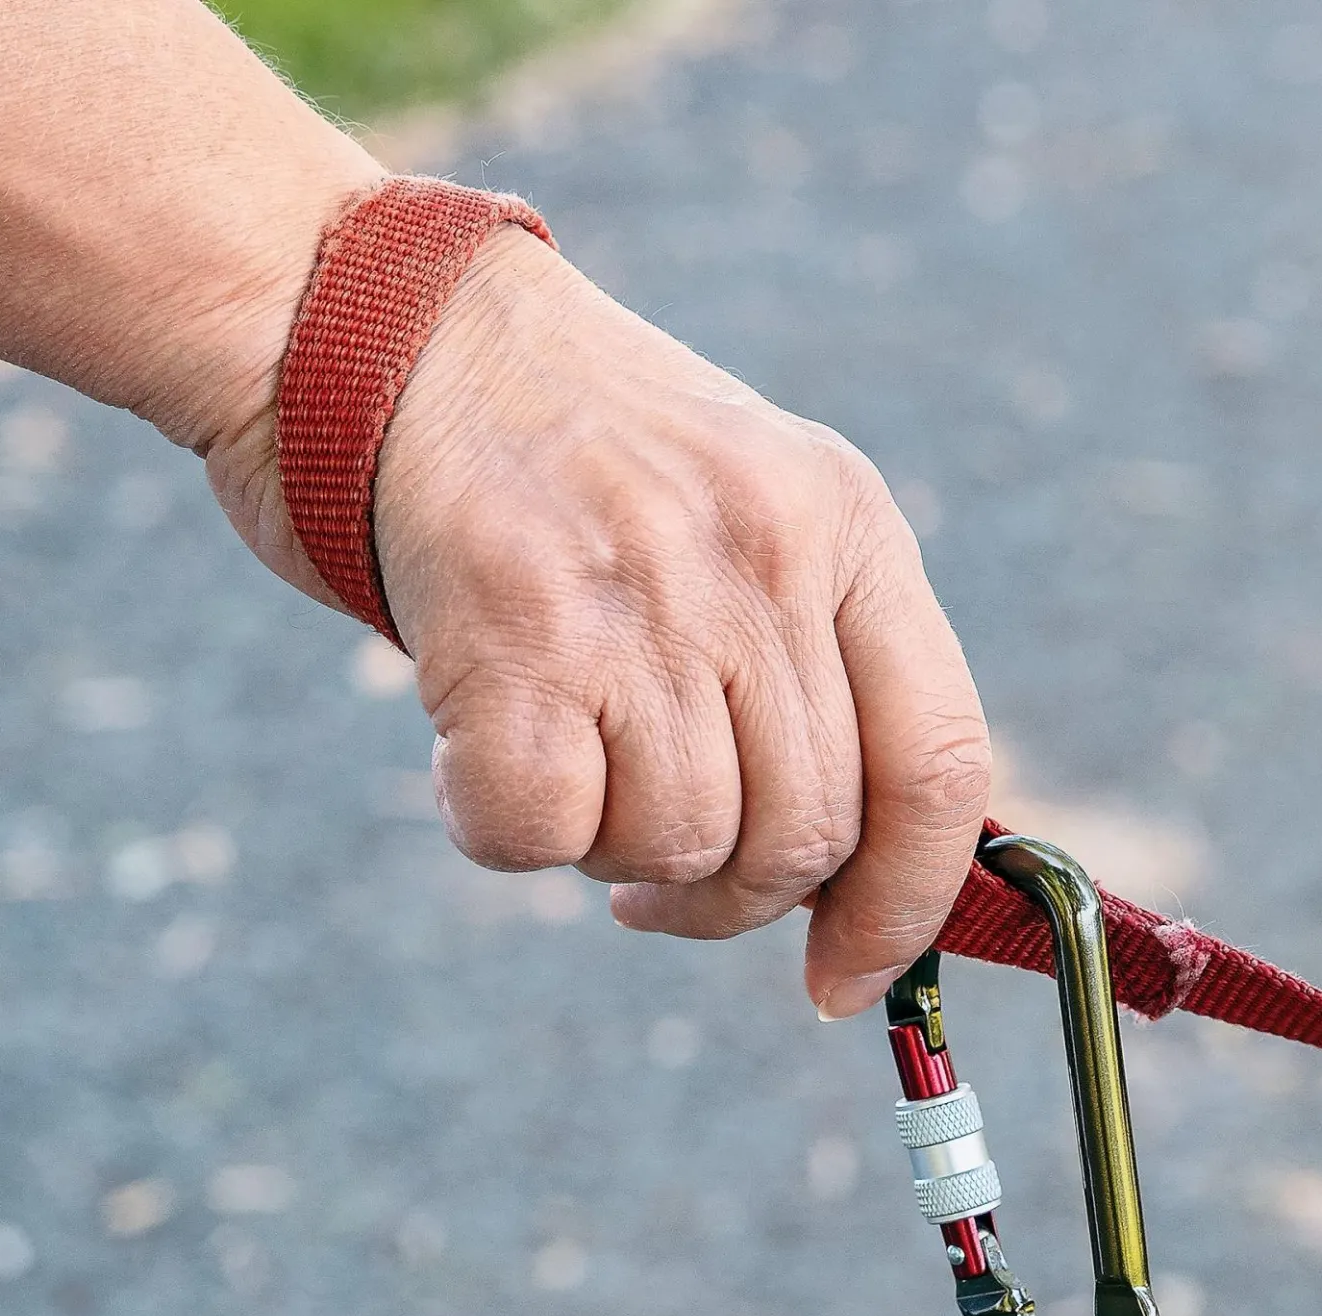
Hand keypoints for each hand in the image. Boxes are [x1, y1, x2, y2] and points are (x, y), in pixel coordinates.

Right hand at [211, 227, 991, 1017]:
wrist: (387, 327)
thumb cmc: (576, 462)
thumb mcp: (750, 515)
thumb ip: (820, 670)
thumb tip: (856, 894)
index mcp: (847, 525)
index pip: (935, 763)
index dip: (903, 908)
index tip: (844, 982)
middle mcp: (761, 557)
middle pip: (806, 834)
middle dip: (730, 898)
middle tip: (656, 874)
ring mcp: (644, 594)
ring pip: (686, 848)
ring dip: (617, 855)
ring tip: (568, 764)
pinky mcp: (517, 637)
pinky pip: (547, 836)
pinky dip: (508, 835)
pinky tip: (479, 759)